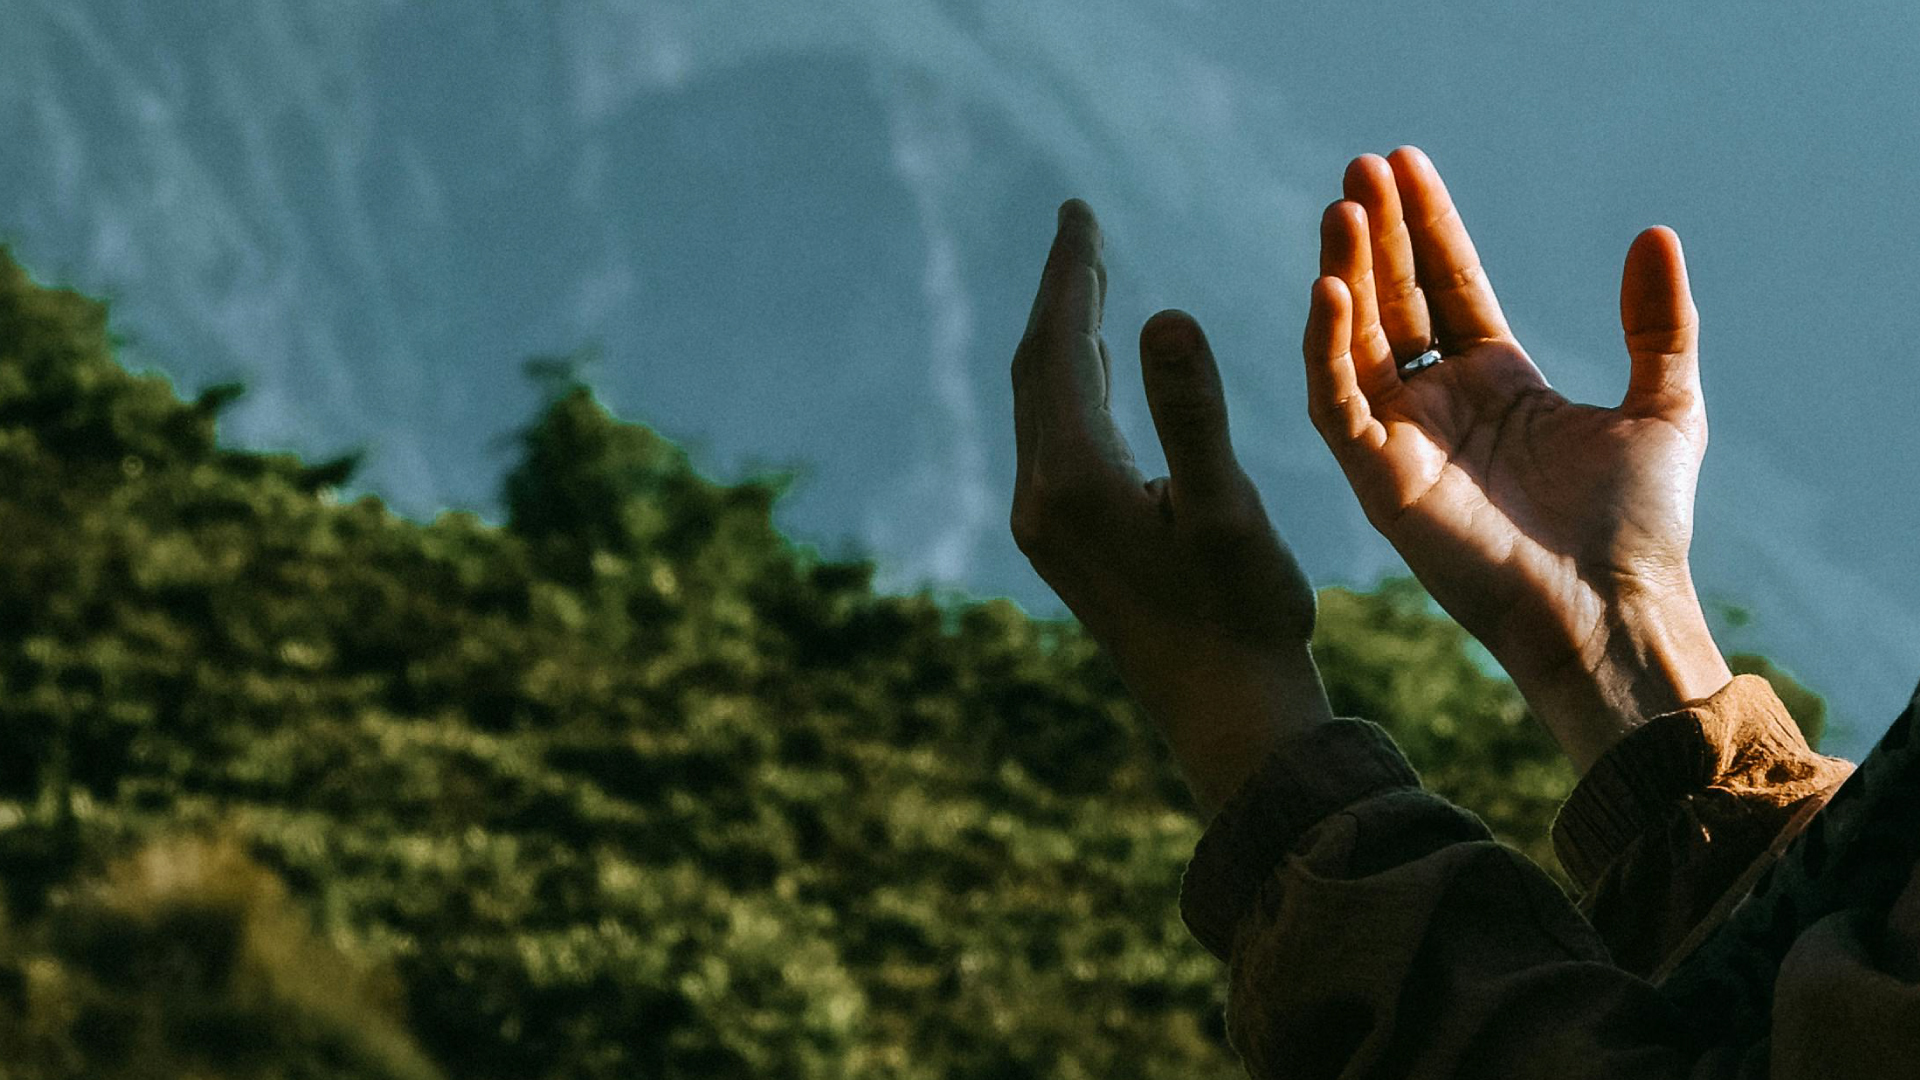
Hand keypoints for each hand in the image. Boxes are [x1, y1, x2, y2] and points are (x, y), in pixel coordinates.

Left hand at [1012, 199, 1330, 816]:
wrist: (1227, 721)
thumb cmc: (1242, 619)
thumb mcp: (1227, 510)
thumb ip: (1192, 410)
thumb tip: (1163, 314)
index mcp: (1074, 480)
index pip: (1061, 348)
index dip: (1072, 274)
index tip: (1077, 210)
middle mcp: (1041, 499)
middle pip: (1037, 369)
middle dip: (1060, 295)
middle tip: (1079, 226)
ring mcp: (1046, 526)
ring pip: (1042, 404)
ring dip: (1064, 339)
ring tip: (1088, 281)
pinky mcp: (1064, 546)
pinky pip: (1055, 438)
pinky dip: (1073, 386)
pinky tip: (1098, 370)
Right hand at [1303, 148, 1730, 773]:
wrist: (1612, 608)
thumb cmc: (1638, 527)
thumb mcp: (1665, 406)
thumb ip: (1656, 323)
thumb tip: (1654, 233)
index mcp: (1497, 382)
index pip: (1446, 284)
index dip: (1425, 223)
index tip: (1403, 162)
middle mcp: (1439, 405)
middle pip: (1393, 298)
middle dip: (1376, 231)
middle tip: (1361, 166)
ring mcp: (1404, 441)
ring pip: (1354, 339)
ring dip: (1345, 271)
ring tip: (1343, 206)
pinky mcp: (1379, 481)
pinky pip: (1336, 402)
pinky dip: (1326, 345)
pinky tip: (1329, 286)